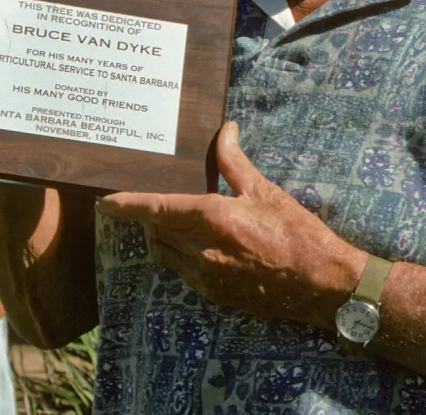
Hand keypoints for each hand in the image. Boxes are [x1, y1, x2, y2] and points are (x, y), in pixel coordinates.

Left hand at [96, 122, 364, 328]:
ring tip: (173, 221)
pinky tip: (197, 245)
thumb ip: (234, 162)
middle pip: (153, 231)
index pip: (156, 209)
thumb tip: (224, 130)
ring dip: (161, 237)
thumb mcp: (265, 191)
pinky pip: (181, 272)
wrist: (320, 284)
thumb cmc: (297, 233)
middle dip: (147, 217)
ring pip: (163, 254)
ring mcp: (205, 276)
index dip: (126, 206)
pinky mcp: (213, 295)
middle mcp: (201, 250)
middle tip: (147, 202)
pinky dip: (180, 256)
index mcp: (212, 218)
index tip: (105, 201)